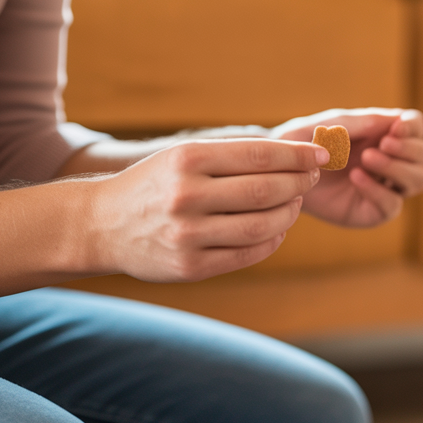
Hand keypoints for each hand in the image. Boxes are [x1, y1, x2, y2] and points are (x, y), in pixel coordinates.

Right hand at [86, 138, 326, 281]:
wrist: (101, 225)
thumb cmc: (154, 184)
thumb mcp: (183, 157)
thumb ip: (233, 157)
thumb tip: (297, 157)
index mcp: (187, 160)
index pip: (260, 155)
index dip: (299, 156)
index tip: (321, 156)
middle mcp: (187, 196)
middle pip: (267, 191)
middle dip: (300, 184)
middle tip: (312, 179)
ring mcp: (188, 236)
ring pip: (262, 227)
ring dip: (289, 214)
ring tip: (295, 204)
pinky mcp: (190, 267)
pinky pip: (247, 255)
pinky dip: (271, 241)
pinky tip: (276, 230)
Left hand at [272, 108, 422, 227]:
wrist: (281, 170)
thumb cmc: (306, 140)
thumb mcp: (334, 125)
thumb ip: (366, 122)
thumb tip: (398, 122)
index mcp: (384, 134)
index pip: (417, 129)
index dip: (413, 129)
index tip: (395, 129)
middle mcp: (390, 161)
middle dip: (408, 150)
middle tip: (381, 145)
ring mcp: (384, 187)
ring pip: (418, 181)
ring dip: (398, 168)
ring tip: (366, 159)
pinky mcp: (371, 211)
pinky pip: (392, 206)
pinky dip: (378, 190)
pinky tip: (356, 177)